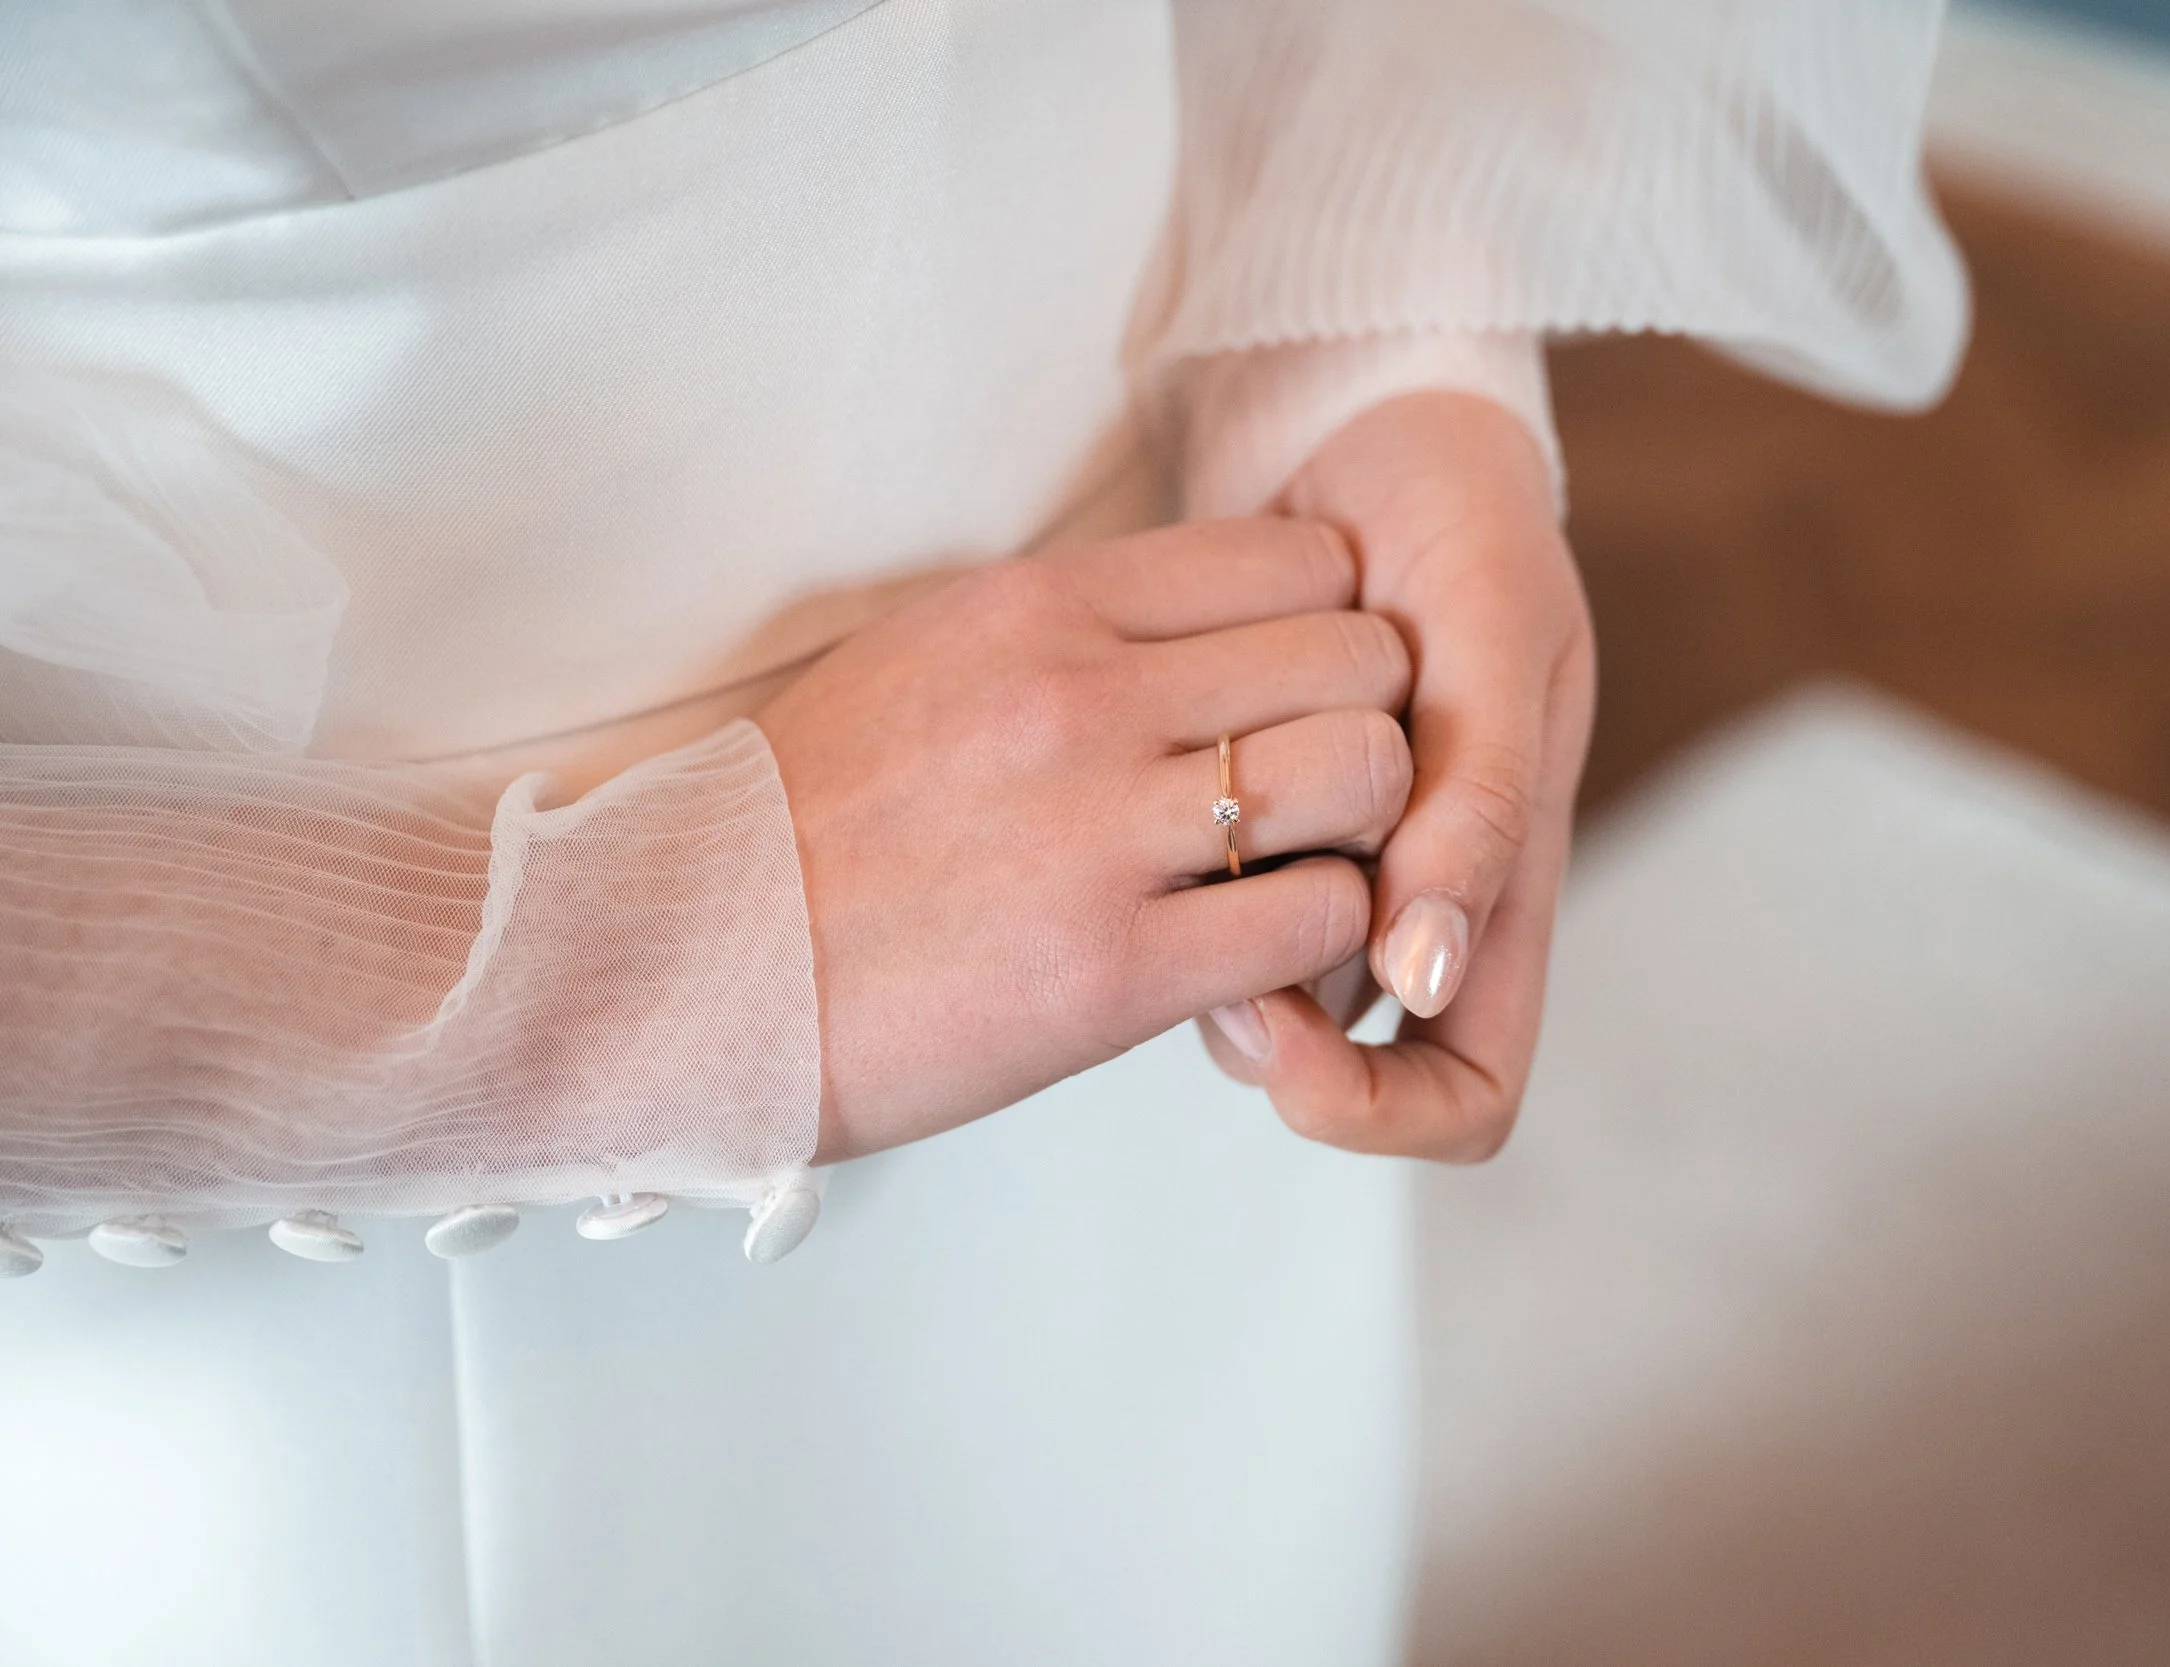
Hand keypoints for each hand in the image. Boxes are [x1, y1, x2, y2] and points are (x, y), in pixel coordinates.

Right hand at [757, 519, 1415, 1160]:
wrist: (676, 974)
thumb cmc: (802, 826)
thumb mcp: (926, 662)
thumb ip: (1068, 631)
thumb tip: (1195, 620)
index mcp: (1038, 605)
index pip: (1297, 558)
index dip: (1333, 628)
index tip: (1301, 693)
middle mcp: (1081, 694)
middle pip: (1361, 656)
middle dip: (1371, 722)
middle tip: (1325, 791)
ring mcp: (1099, 829)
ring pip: (1367, 773)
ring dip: (1366, 829)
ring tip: (1303, 870)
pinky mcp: (1111, 970)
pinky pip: (1317, 915)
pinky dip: (1320, 938)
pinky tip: (1261, 956)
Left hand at [1197, 392, 1594, 1160]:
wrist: (1368, 429)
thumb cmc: (1462, 523)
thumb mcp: (1498, 638)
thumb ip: (1478, 802)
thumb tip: (1426, 977)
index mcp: (1501, 886)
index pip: (1463, 1092)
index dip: (1381, 1105)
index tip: (1275, 1035)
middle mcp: (1409, 903)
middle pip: (1332, 1057)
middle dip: (1255, 1022)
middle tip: (1182, 916)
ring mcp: (1324, 865)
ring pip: (1249, 985)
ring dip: (1198, 937)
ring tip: (1160, 824)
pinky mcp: (1240, 812)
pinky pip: (1189, 895)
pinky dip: (1154, 866)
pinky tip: (1123, 788)